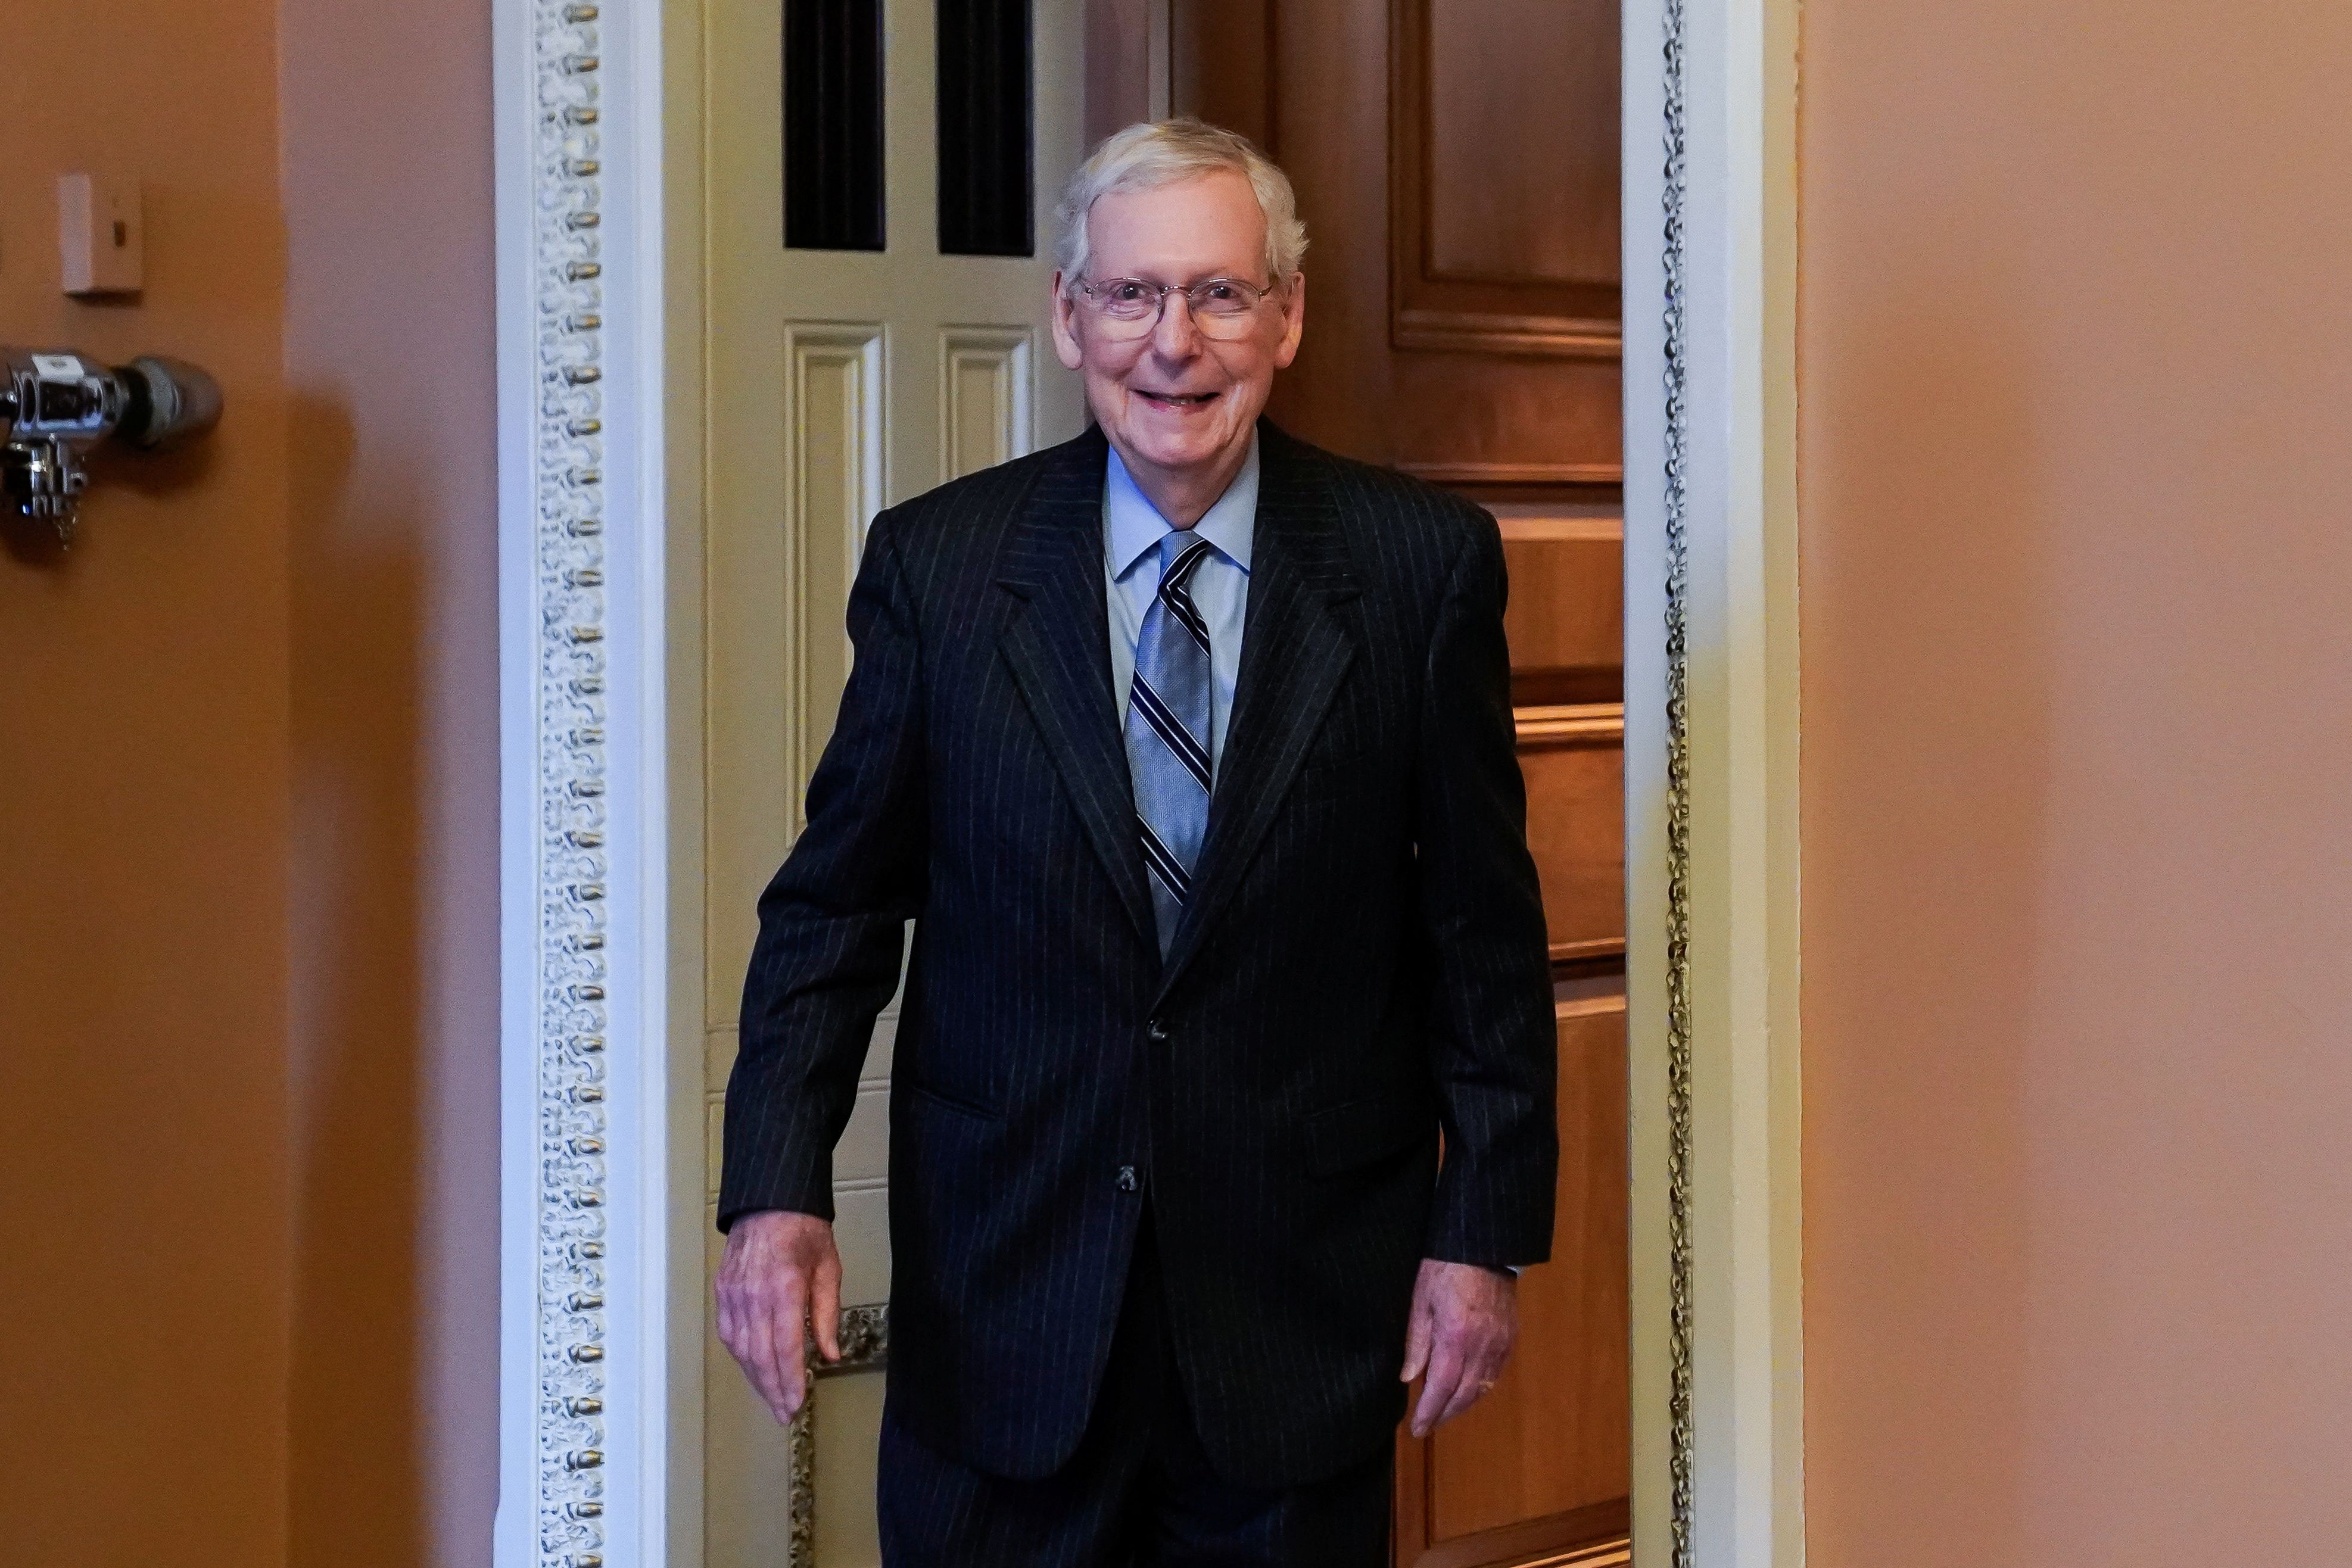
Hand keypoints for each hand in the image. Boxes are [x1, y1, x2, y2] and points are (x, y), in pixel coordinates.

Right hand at [714, 1209, 842, 1423]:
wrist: (770, 1200)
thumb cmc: (805, 1232)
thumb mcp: (828, 1269)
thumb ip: (826, 1315)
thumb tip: (829, 1355)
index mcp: (784, 1289)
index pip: (785, 1348)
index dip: (789, 1381)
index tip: (796, 1405)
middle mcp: (754, 1295)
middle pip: (760, 1356)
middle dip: (772, 1389)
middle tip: (785, 1414)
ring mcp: (733, 1294)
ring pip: (741, 1349)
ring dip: (755, 1378)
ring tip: (771, 1398)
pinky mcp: (723, 1291)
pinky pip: (729, 1333)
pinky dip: (740, 1356)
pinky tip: (752, 1369)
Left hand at [1399, 1258, 1517, 1437]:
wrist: (1484, 1247)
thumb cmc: (1444, 1268)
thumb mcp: (1420, 1300)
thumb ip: (1416, 1342)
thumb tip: (1409, 1378)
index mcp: (1455, 1336)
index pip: (1442, 1386)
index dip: (1429, 1411)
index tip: (1417, 1428)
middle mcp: (1482, 1346)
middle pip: (1464, 1394)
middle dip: (1444, 1415)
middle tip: (1427, 1427)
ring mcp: (1500, 1344)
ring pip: (1482, 1388)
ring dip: (1462, 1407)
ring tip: (1443, 1414)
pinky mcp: (1510, 1338)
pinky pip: (1495, 1375)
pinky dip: (1479, 1390)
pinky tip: (1467, 1393)